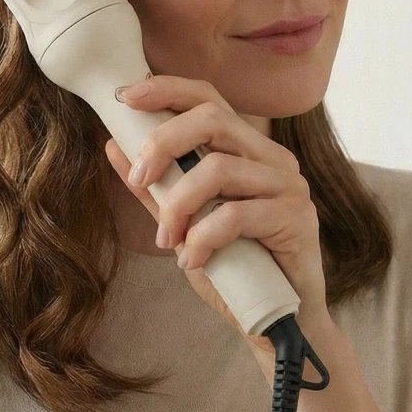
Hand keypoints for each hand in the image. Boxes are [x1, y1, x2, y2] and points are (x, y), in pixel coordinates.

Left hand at [102, 74, 330, 355]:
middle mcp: (272, 158)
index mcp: (248, 150)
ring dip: (178, 205)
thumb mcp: (183, 223)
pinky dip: (202, 238)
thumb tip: (114, 145)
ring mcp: (289, 186)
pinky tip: (191, 262)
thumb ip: (156, 187)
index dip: (167, 89)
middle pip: (213, 119)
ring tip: (166, 240)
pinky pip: (236, 215)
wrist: (277, 322)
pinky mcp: (298, 218)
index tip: (125, 98)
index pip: (209, 98)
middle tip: (138, 180)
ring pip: (219, 168)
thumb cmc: (234, 268)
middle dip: (163, 143)